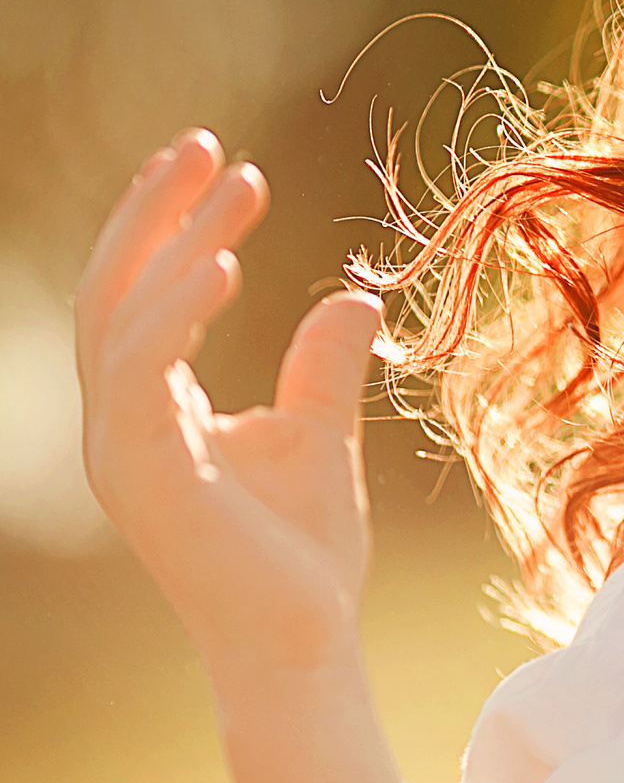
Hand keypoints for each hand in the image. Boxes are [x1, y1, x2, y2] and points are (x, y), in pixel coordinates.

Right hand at [76, 131, 384, 683]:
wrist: (303, 641)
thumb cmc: (302, 555)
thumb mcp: (319, 437)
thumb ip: (322, 368)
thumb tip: (352, 296)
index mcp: (149, 413)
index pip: (137, 297)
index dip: (165, 227)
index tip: (218, 163)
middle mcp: (119, 425)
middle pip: (113, 290)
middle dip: (152, 210)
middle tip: (204, 142)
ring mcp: (122, 451)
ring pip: (124, 319)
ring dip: (176, 242)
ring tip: (238, 183)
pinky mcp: (144, 475)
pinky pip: (141, 375)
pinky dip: (174, 314)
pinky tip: (222, 265)